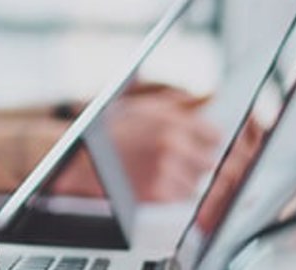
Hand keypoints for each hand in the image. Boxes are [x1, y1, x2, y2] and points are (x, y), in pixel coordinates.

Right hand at [52, 92, 221, 201]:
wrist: (81, 161)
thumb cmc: (112, 133)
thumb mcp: (144, 106)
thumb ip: (181, 101)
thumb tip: (211, 95)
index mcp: (170, 120)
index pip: (214, 136)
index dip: (204, 141)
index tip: (195, 145)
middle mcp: (171, 145)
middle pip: (208, 161)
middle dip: (194, 162)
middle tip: (173, 161)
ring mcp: (164, 171)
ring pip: (195, 183)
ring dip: (182, 181)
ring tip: (157, 172)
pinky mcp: (157, 194)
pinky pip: (180, 199)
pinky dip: (170, 196)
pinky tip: (152, 184)